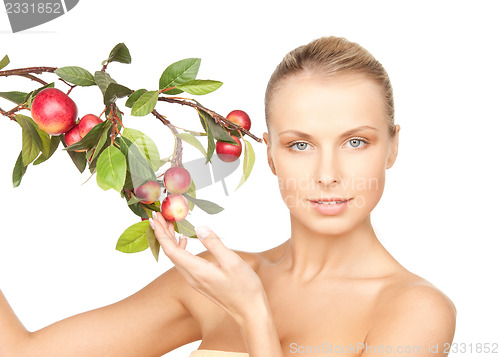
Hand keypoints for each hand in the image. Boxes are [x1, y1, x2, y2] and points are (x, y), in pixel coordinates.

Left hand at [149, 211, 266, 326]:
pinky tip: (184, 240)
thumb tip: (199, 228)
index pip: (171, 250)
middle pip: (170, 253)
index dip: (161, 233)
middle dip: (162, 233)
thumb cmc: (244, 287)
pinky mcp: (200, 281)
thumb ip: (214, 244)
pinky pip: (183, 262)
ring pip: (176, 257)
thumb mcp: (232, 262)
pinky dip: (179, 248)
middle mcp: (192, 277)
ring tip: (170, 223)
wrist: (249, 311)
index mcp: (197, 271)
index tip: (156, 218)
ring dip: (170, 240)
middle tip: (158, 215)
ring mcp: (195, 280)